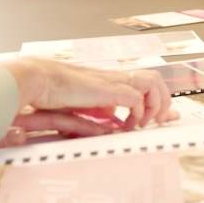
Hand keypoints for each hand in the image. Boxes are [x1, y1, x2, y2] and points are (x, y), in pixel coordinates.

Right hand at [0, 58, 177, 146]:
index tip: (166, 115)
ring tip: (145, 123)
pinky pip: (137, 97)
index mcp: (108, 81)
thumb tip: (111, 123)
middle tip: (160, 121)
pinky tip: (128, 124)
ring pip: (152, 82)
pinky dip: (138, 112)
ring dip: (155, 104)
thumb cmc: (48, 93)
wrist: (36, 78)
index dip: (158, 100)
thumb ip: (94, 114)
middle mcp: (114, 78)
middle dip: (164, 101)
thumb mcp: (76, 107)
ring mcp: (112, 81)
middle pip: (154, 79)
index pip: (143, 84)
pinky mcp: (108, 89)